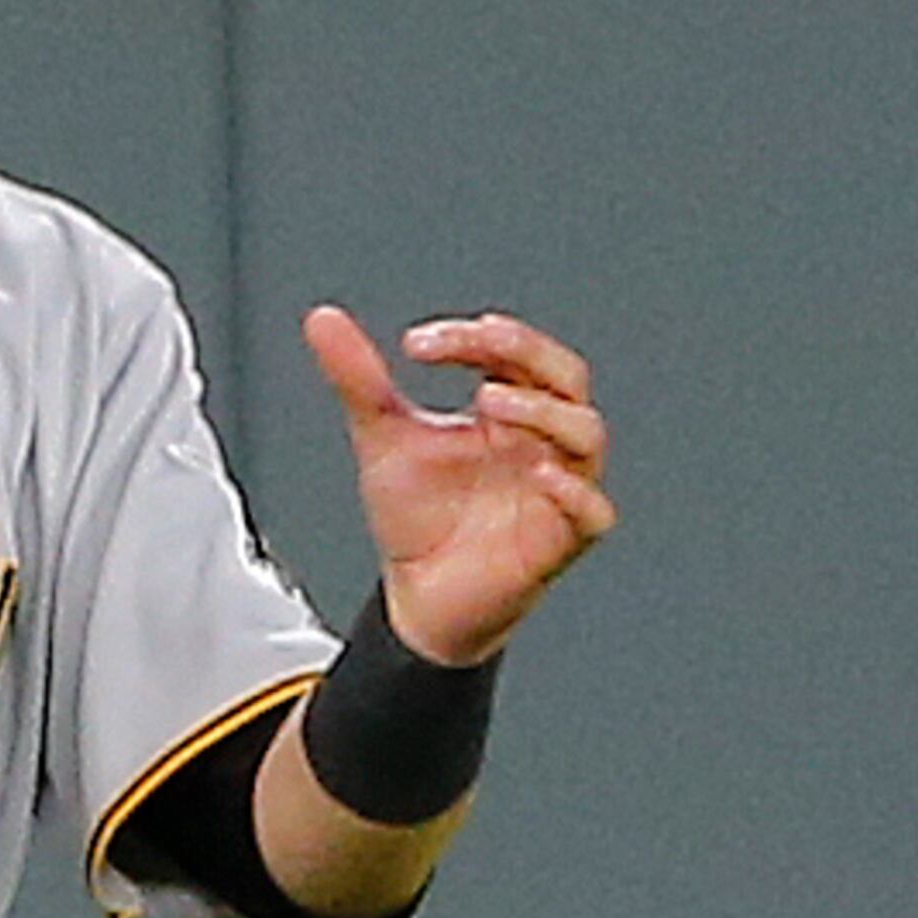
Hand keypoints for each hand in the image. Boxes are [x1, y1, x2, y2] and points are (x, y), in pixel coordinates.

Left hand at [302, 306, 613, 667]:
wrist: (418, 597)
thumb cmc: (418, 517)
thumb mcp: (382, 440)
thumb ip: (359, 381)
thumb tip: (322, 319)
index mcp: (508, 410)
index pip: (512, 352)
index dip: (474, 338)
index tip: (418, 344)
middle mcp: (540, 441)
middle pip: (566, 376)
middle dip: (527, 352)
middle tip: (480, 343)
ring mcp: (556, 488)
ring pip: (587, 434)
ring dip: (545, 411)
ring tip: (489, 400)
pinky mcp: (561, 540)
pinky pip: (594, 512)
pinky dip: (575, 492)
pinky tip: (541, 475)